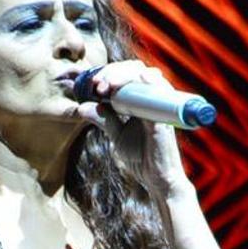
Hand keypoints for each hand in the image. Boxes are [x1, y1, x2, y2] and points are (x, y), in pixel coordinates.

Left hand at [76, 59, 190, 197]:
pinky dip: (148, 81)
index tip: (92, 84)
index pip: (126, 75)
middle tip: (97, 84)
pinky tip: (136, 79)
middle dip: (113, 72)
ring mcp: (160, 105)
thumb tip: (82, 107)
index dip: (109, 74)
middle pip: (135, 70)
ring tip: (107, 85)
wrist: (156, 179)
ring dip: (125, 75)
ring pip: (145, 76)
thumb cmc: (141, 158)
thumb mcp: (116, 136)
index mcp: (141, 101)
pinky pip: (160, 90)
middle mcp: (152, 99)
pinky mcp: (165, 115)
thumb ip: (103, 120)